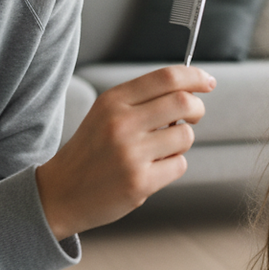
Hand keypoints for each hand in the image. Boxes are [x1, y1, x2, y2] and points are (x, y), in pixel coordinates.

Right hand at [35, 66, 214, 239]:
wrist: (60, 193)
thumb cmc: (91, 150)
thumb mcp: (106, 113)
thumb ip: (142, 99)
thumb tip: (190, 89)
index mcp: (113, 101)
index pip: (166, 78)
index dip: (194, 77)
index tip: (207, 82)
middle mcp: (121, 123)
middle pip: (184, 102)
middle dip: (197, 109)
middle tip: (193, 116)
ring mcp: (130, 154)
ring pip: (185, 136)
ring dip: (182, 141)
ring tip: (161, 149)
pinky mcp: (139, 182)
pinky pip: (179, 165)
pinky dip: (172, 165)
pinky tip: (151, 170)